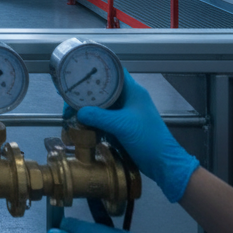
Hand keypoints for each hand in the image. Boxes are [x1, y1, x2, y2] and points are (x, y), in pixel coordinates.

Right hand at [77, 70, 198, 202]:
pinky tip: (81, 124)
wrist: (163, 164)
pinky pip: (104, 118)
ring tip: (71, 109)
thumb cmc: (148, 139)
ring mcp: (125, 112)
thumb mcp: (122, 126)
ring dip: (88, 107)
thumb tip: (77, 112)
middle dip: (86, 91)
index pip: (113, 71)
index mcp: (132, 90)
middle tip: (69, 93)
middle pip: (104, 88)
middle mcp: (128, 98)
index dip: (96, 68)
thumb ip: (99, 117)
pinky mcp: (123, 126)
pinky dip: (93, 120)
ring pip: (102, 104)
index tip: (78, 70)